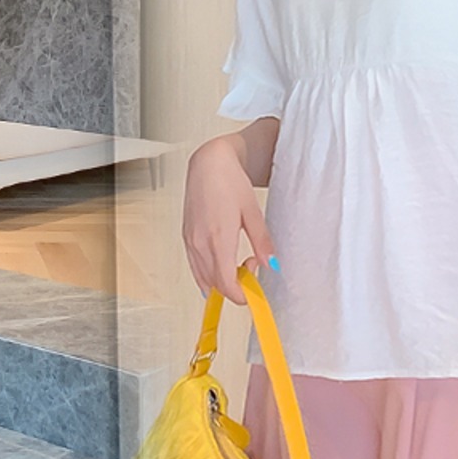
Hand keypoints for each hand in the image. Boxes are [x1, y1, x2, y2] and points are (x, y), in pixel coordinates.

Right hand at [182, 136, 278, 305]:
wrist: (208, 164)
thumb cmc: (229, 181)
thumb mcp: (253, 212)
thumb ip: (262, 242)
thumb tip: (271, 264)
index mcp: (219, 238)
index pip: (226, 283)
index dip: (240, 295)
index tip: (253, 290)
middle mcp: (200, 243)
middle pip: (215, 284)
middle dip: (234, 286)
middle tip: (251, 268)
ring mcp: (190, 241)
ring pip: (202, 278)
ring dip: (220, 281)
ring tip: (237, 263)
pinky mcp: (186, 237)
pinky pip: (194, 266)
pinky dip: (207, 274)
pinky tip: (220, 265)